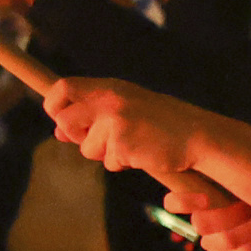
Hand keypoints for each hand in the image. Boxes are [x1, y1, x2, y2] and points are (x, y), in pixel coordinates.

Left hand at [50, 75, 206, 187]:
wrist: (196, 136)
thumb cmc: (160, 123)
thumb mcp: (125, 109)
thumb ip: (93, 115)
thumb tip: (58, 131)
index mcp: (109, 87)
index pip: (63, 87)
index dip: (53, 104)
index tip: (59, 118)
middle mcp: (109, 100)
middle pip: (64, 120)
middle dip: (75, 136)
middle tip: (97, 140)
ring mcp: (116, 122)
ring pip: (87, 148)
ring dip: (105, 154)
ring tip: (131, 145)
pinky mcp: (123, 144)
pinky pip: (109, 162)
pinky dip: (123, 163)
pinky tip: (142, 153)